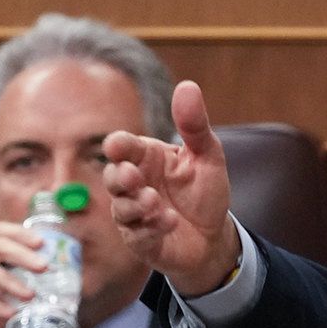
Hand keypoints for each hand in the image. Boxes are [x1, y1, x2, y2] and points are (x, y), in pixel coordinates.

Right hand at [103, 80, 239, 297]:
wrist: (214, 237)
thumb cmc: (204, 192)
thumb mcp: (208, 156)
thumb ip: (195, 125)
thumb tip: (188, 86)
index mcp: (147, 158)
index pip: (124, 148)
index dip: (119, 146)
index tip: (117, 146)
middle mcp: (135, 185)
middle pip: (113, 177)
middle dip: (119, 177)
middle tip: (134, 178)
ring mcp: (135, 215)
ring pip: (121, 209)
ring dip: (136, 205)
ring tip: (155, 202)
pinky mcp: (141, 241)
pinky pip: (137, 236)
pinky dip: (151, 229)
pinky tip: (168, 222)